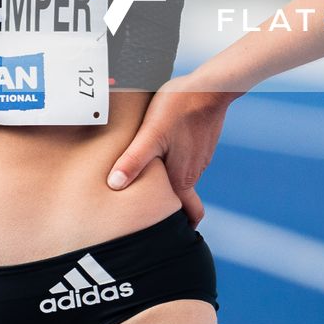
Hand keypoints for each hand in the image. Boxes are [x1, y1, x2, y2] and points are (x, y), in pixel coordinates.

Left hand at [105, 77, 235, 226]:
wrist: (209, 86)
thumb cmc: (178, 108)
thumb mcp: (150, 134)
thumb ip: (133, 161)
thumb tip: (114, 186)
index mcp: (182, 178)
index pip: (190, 213)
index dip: (182, 227)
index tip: (170, 237)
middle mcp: (193, 172)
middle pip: (181, 197)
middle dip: (167, 205)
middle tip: (147, 210)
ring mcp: (199, 157)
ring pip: (182, 176)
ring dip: (168, 180)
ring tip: (147, 179)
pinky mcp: (200, 143)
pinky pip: (185, 159)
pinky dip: (174, 160)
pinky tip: (160, 150)